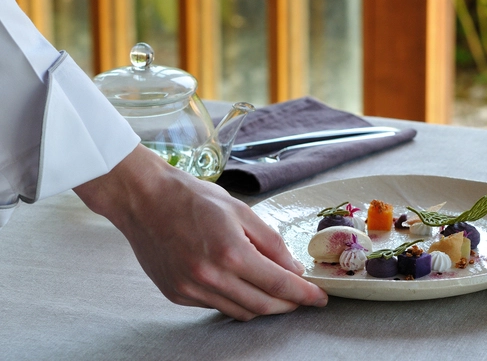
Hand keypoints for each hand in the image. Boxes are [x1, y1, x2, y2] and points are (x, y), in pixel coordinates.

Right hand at [74, 144, 327, 319]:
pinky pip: (216, 306)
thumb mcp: (241, 211)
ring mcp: (190, 290)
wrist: (144, 199)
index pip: (279, 284)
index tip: (320, 298)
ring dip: (263, 306)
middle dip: (287, 305)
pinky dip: (235, 300)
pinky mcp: (176, 295)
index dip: (303, 294)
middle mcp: (209, 277)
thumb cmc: (193, 198)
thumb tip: (294, 269)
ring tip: (276, 292)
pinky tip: (240, 284)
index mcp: (230, 252)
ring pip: (239, 312)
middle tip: (301, 297)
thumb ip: (271, 243)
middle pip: (262, 305)